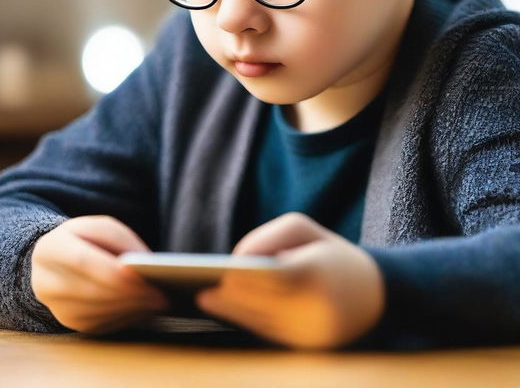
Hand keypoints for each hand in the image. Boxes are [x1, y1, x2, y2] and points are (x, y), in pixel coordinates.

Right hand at [30, 215, 169, 333]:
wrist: (56, 261)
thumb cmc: (85, 239)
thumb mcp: (100, 226)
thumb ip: (121, 238)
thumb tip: (143, 261)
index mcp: (51, 249)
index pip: (82, 262)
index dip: (111, 271)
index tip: (141, 275)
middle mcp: (46, 282)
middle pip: (93, 291)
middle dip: (129, 293)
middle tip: (160, 293)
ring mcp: (56, 308)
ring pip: (99, 312)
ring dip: (131, 308)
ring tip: (159, 301)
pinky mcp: (70, 323)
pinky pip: (102, 324)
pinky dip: (126, 317)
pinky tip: (145, 309)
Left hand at [194, 212, 385, 349]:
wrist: (376, 294)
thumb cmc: (332, 253)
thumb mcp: (305, 229)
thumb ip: (268, 237)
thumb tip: (236, 260)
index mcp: (316, 273)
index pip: (272, 277)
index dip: (245, 278)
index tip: (219, 275)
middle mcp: (315, 308)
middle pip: (263, 303)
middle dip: (233, 297)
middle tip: (202, 290)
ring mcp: (313, 333)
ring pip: (264, 322)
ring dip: (234, 312)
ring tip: (206, 299)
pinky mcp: (310, 348)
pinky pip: (272, 333)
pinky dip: (249, 321)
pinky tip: (229, 311)